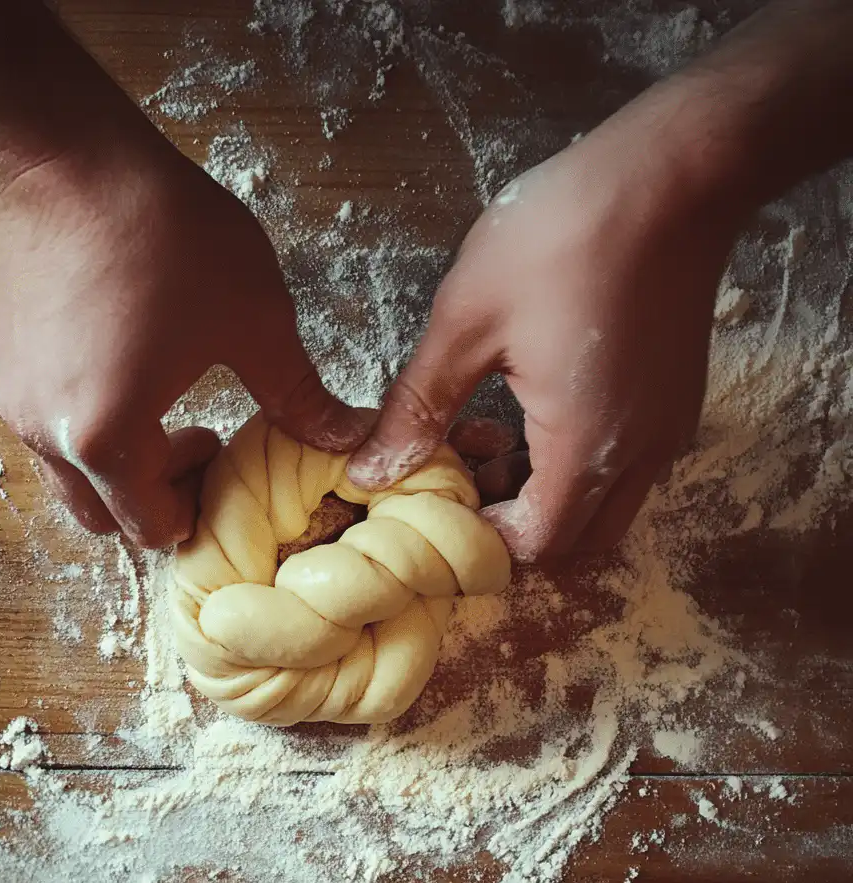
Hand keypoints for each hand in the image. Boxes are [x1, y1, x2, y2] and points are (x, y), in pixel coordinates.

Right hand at [0, 138, 365, 547]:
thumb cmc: (162, 235)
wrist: (65, 155)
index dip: (201, 512)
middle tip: (205, 448)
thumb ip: (299, 395)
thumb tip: (348, 438)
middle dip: (161, 501)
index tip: (230, 462)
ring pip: (76, 480)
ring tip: (173, 414)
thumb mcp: (255, 320)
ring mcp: (19, 404)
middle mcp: (50, 436)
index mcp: (107, 438)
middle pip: (106, 518)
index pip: (152, 527)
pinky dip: (97, 438)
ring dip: (128, 471)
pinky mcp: (10, 370)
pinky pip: (56, 437)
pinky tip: (136, 380)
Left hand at [347, 113, 739, 559]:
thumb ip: (418, 408)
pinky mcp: (674, 400)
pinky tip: (534, 404)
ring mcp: (666, 429)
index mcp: (585, 448)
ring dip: (544, 492)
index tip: (441, 494)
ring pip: (601, 504)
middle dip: (514, 521)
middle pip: (575, 540)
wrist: (672, 172)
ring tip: (491, 429)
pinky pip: (623, 464)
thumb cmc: (564, 237)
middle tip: (465, 467)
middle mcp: (638, 455)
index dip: (481, 536)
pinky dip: (576, 461)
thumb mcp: (466, 323)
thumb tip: (371, 470)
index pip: (536, 545)